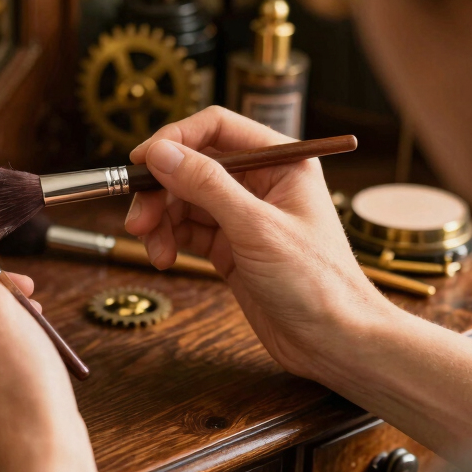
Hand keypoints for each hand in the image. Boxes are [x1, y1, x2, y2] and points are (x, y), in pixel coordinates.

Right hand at [124, 106, 383, 379]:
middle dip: (160, 191)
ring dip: (160, 221)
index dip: (174, 140)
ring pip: (184, 200)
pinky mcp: (230, 246)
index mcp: (280, 162)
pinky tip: (165, 259)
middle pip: (192, 166)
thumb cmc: (317, 283)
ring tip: (154, 248)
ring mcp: (243, 215)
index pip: (216, 128)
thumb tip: (162, 153)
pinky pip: (187, 230)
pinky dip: (169, 241)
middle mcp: (260, 182)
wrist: (334, 342)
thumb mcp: (255, 228)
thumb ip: (206, 186)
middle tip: (138, 219)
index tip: (141, 161)